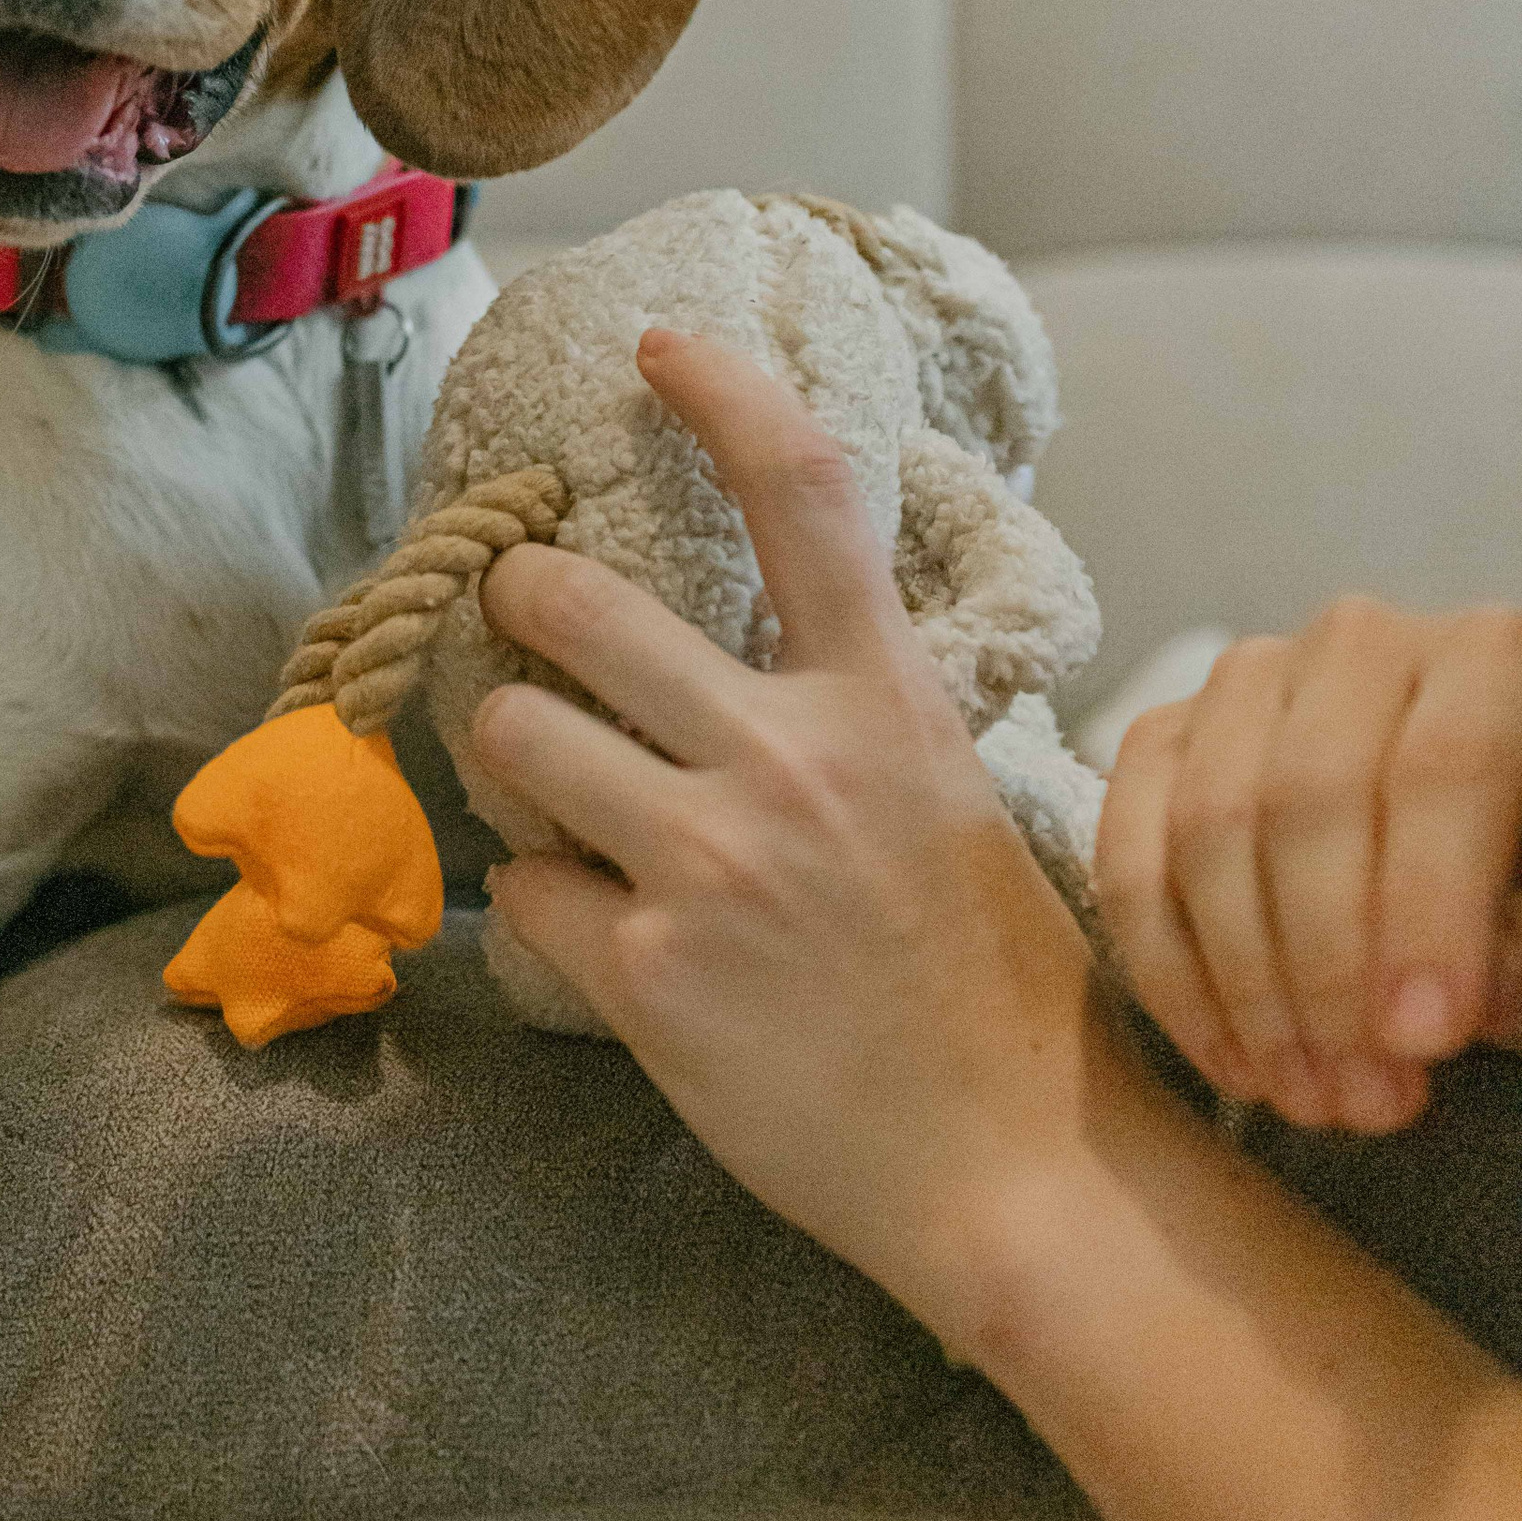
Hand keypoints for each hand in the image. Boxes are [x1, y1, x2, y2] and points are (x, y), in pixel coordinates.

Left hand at [473, 329, 1144, 1345]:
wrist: (1009, 1172)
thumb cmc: (990, 989)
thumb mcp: (950, 799)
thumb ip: (855, 708)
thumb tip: (770, 635)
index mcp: (885, 703)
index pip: (801, 495)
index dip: (722, 394)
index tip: (660, 348)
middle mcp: (790, 760)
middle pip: (576, 604)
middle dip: (517, 595)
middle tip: (516, 612)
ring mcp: (710, 864)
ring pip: (513, 734)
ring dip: (512, 758)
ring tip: (555, 797)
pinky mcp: (647, 972)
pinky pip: (525, 889)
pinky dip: (545, 906)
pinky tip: (603, 935)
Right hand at [1094, 600, 1521, 1132]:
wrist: (1453, 845)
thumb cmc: (1521, 880)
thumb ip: (1514, 944)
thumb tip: (1413, 1018)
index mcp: (1490, 658)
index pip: (1443, 769)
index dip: (1426, 909)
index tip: (1425, 1042)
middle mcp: (1358, 644)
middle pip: (1308, 798)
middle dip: (1326, 971)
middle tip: (1362, 1101)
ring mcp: (1246, 683)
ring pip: (1208, 826)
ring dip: (1248, 989)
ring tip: (1308, 1100)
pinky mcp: (1165, 737)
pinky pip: (1130, 852)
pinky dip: (1170, 971)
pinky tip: (1232, 1062)